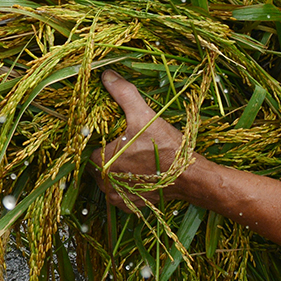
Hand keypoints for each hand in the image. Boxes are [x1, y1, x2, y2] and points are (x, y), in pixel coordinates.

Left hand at [90, 69, 192, 213]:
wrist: (190, 176)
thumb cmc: (165, 148)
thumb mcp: (144, 115)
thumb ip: (123, 93)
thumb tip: (106, 75)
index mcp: (100, 162)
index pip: (90, 146)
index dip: (101, 137)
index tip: (115, 131)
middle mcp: (105, 184)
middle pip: (99, 163)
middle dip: (109, 152)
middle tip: (126, 141)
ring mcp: (118, 197)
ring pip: (109, 178)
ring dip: (118, 168)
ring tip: (134, 154)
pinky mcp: (131, 205)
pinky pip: (121, 191)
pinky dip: (128, 182)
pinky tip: (140, 171)